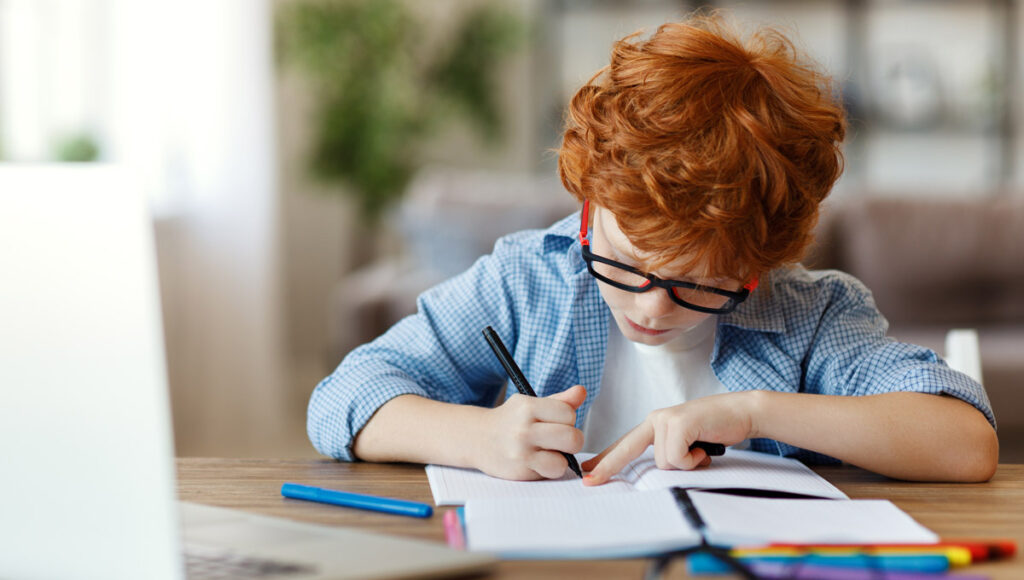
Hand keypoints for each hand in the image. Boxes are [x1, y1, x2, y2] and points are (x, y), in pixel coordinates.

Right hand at [475, 385, 586, 480]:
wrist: (478, 438)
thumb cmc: (511, 420)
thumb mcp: (531, 404)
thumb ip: (559, 401)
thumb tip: (581, 391)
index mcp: (527, 407)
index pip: (568, 413)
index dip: (568, 419)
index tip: (557, 422)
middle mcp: (523, 429)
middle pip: (572, 438)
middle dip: (572, 440)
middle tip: (560, 440)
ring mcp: (521, 452)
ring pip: (564, 460)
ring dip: (561, 458)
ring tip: (549, 452)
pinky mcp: (520, 471)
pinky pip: (552, 472)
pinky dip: (551, 469)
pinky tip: (540, 462)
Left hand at [581, 392, 754, 485]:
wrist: (742, 412)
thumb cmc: (716, 429)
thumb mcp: (686, 442)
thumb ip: (670, 453)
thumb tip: (656, 474)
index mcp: (655, 424)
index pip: (625, 444)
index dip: (606, 459)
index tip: (588, 472)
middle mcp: (656, 420)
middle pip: (627, 450)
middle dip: (609, 467)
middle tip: (590, 481)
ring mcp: (666, 420)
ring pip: (663, 462)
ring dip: (685, 463)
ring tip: (700, 450)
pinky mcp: (678, 424)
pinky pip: (677, 458)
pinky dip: (693, 460)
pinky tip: (704, 448)